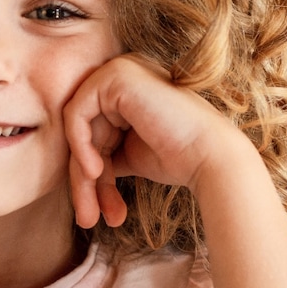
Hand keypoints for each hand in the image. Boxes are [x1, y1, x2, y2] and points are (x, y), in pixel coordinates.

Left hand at [61, 54, 248, 228]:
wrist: (211, 157)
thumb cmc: (178, 158)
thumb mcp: (128, 154)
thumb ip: (101, 151)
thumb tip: (75, 166)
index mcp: (126, 87)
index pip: (91, 131)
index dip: (91, 173)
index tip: (98, 212)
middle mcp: (121, 72)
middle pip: (82, 131)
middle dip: (84, 180)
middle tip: (88, 218)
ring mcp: (118, 69)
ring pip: (76, 129)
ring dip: (81, 174)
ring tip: (91, 210)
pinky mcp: (115, 75)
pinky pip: (76, 115)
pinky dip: (80, 148)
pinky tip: (95, 172)